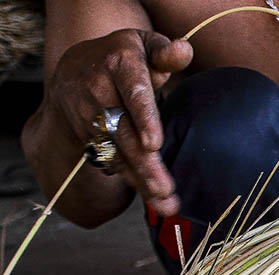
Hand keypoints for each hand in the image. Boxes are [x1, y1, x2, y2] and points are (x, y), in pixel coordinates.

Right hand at [45, 29, 192, 215]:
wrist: (74, 69)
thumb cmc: (125, 59)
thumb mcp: (144, 47)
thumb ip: (165, 53)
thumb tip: (184, 50)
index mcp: (120, 64)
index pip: (134, 92)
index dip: (143, 118)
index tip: (153, 144)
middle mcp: (98, 91)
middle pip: (125, 132)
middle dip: (145, 164)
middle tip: (165, 190)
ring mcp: (90, 117)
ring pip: (119, 153)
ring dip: (142, 181)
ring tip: (166, 204)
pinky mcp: (89, 138)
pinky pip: (114, 162)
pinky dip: (135, 183)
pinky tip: (156, 201)